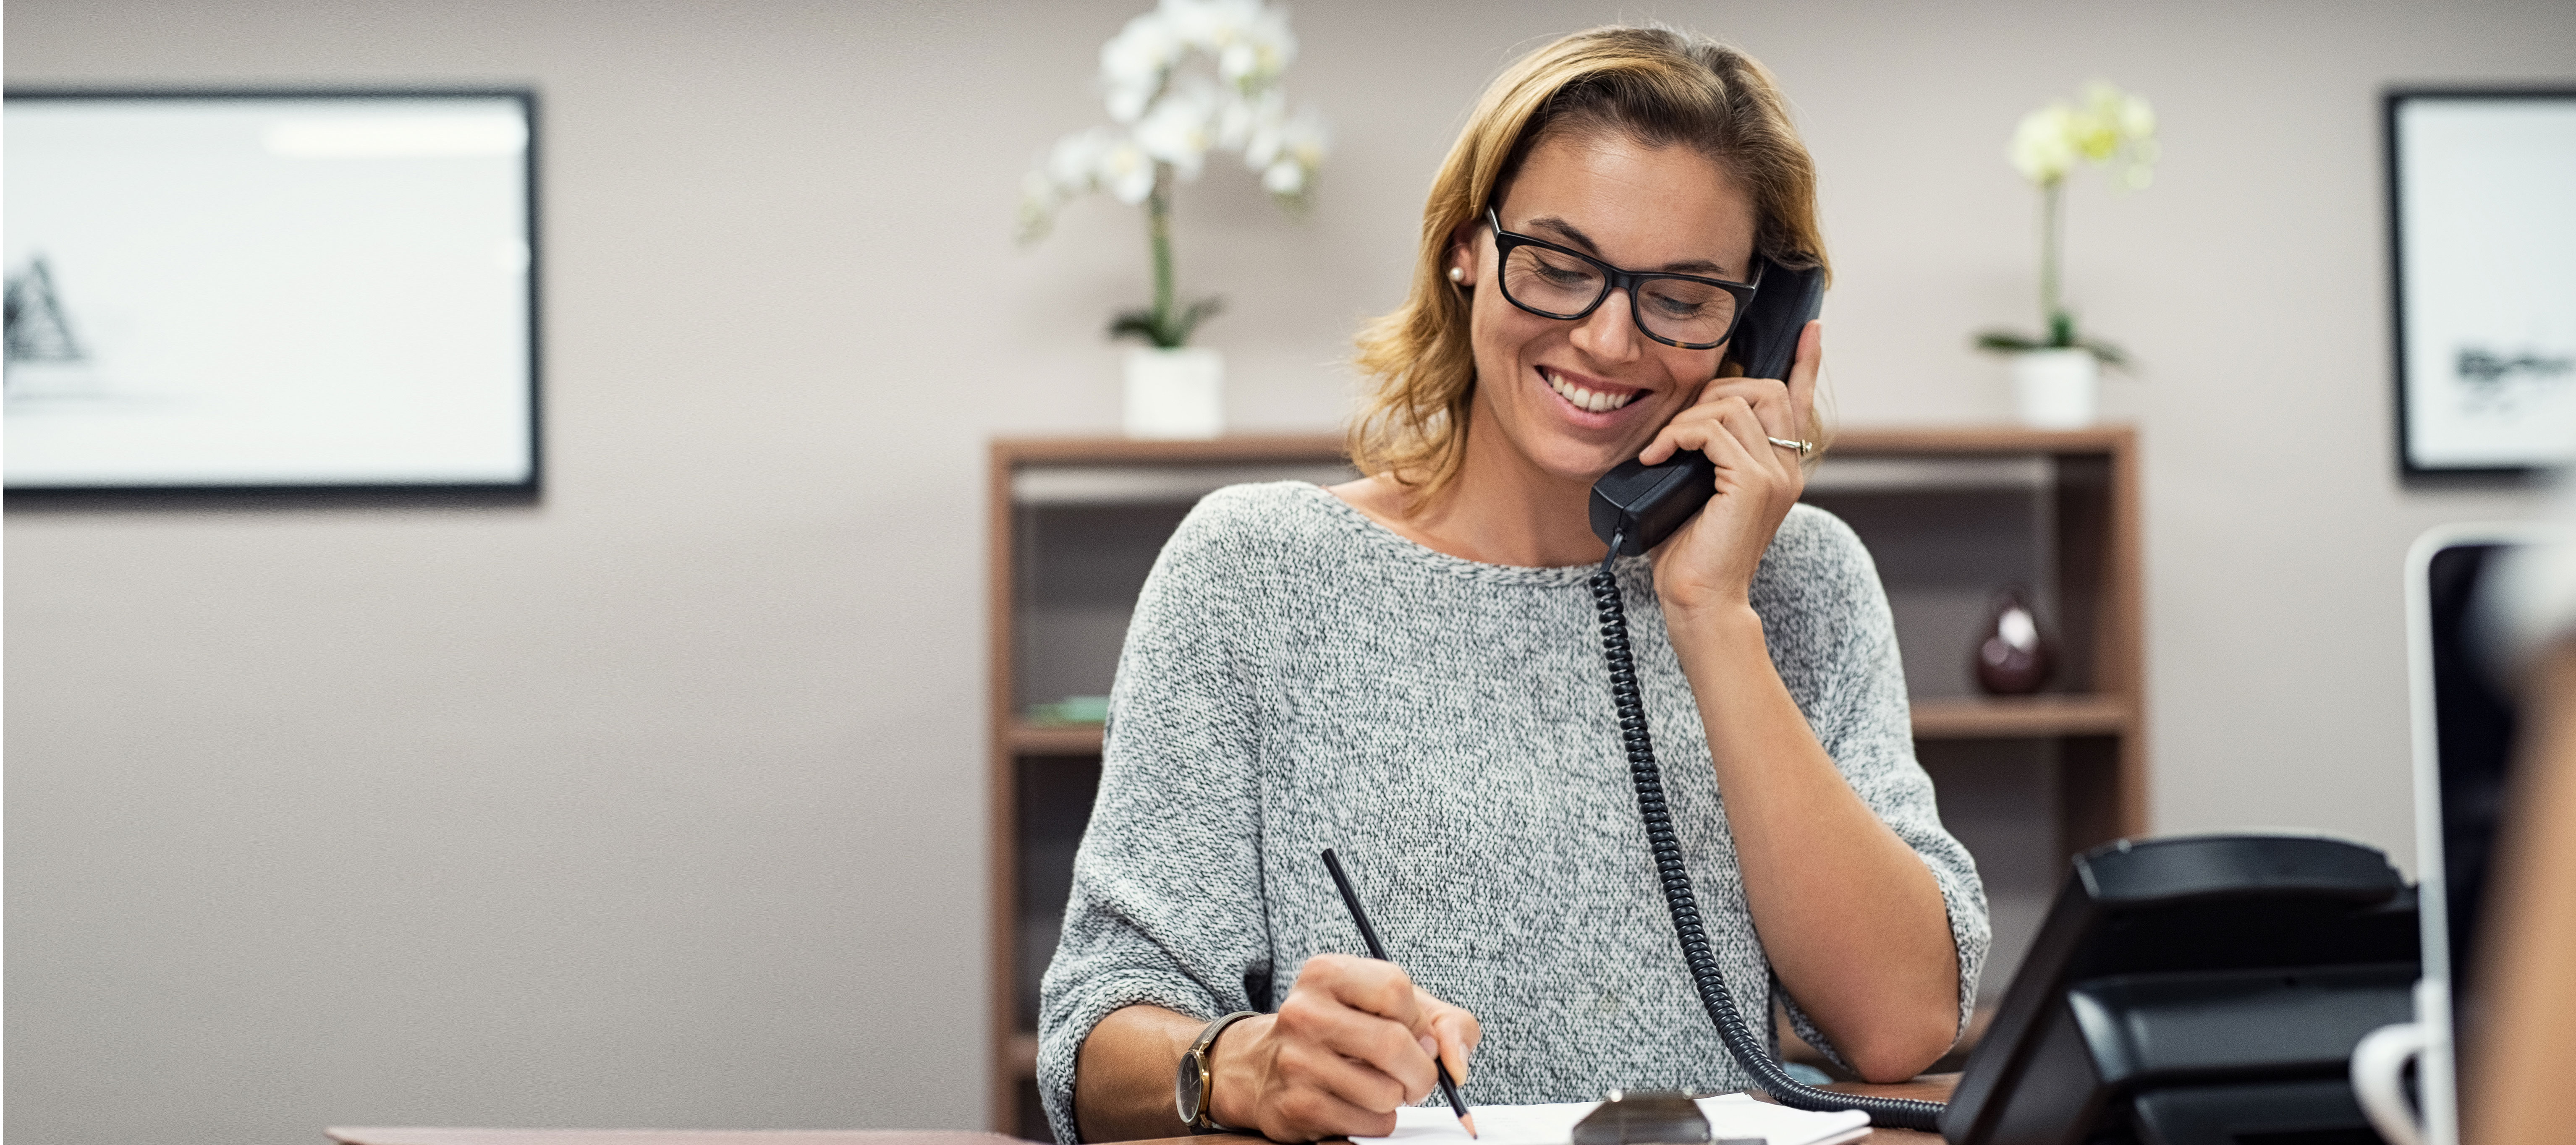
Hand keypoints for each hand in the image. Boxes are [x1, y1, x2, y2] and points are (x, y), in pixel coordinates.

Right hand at [1209, 953, 1480, 1140]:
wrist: (1265, 1067)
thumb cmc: (1344, 1032)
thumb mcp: (1393, 1008)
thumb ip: (1445, 1023)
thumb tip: (1456, 1063)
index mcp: (1326, 973)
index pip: (1394, 989)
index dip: (1417, 1020)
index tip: (1413, 1033)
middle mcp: (1304, 1012)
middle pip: (1394, 1044)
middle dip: (1421, 1071)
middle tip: (1415, 1076)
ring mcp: (1296, 1061)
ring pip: (1386, 1092)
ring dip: (1398, 1098)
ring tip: (1379, 1086)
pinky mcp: (1296, 1107)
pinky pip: (1369, 1123)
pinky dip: (1378, 1121)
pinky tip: (1357, 1104)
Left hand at [1636, 319, 1822, 617]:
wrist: (1700, 601)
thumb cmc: (1692, 553)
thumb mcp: (1700, 492)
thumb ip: (1709, 457)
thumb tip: (1683, 426)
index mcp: (1780, 468)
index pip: (1800, 402)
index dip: (1806, 362)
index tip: (1810, 329)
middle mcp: (1786, 468)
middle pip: (1767, 388)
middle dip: (1717, 390)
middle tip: (1680, 425)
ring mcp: (1774, 474)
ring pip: (1736, 404)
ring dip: (1688, 417)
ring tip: (1662, 448)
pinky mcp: (1753, 484)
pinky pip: (1713, 429)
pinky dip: (1677, 435)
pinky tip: (1657, 457)